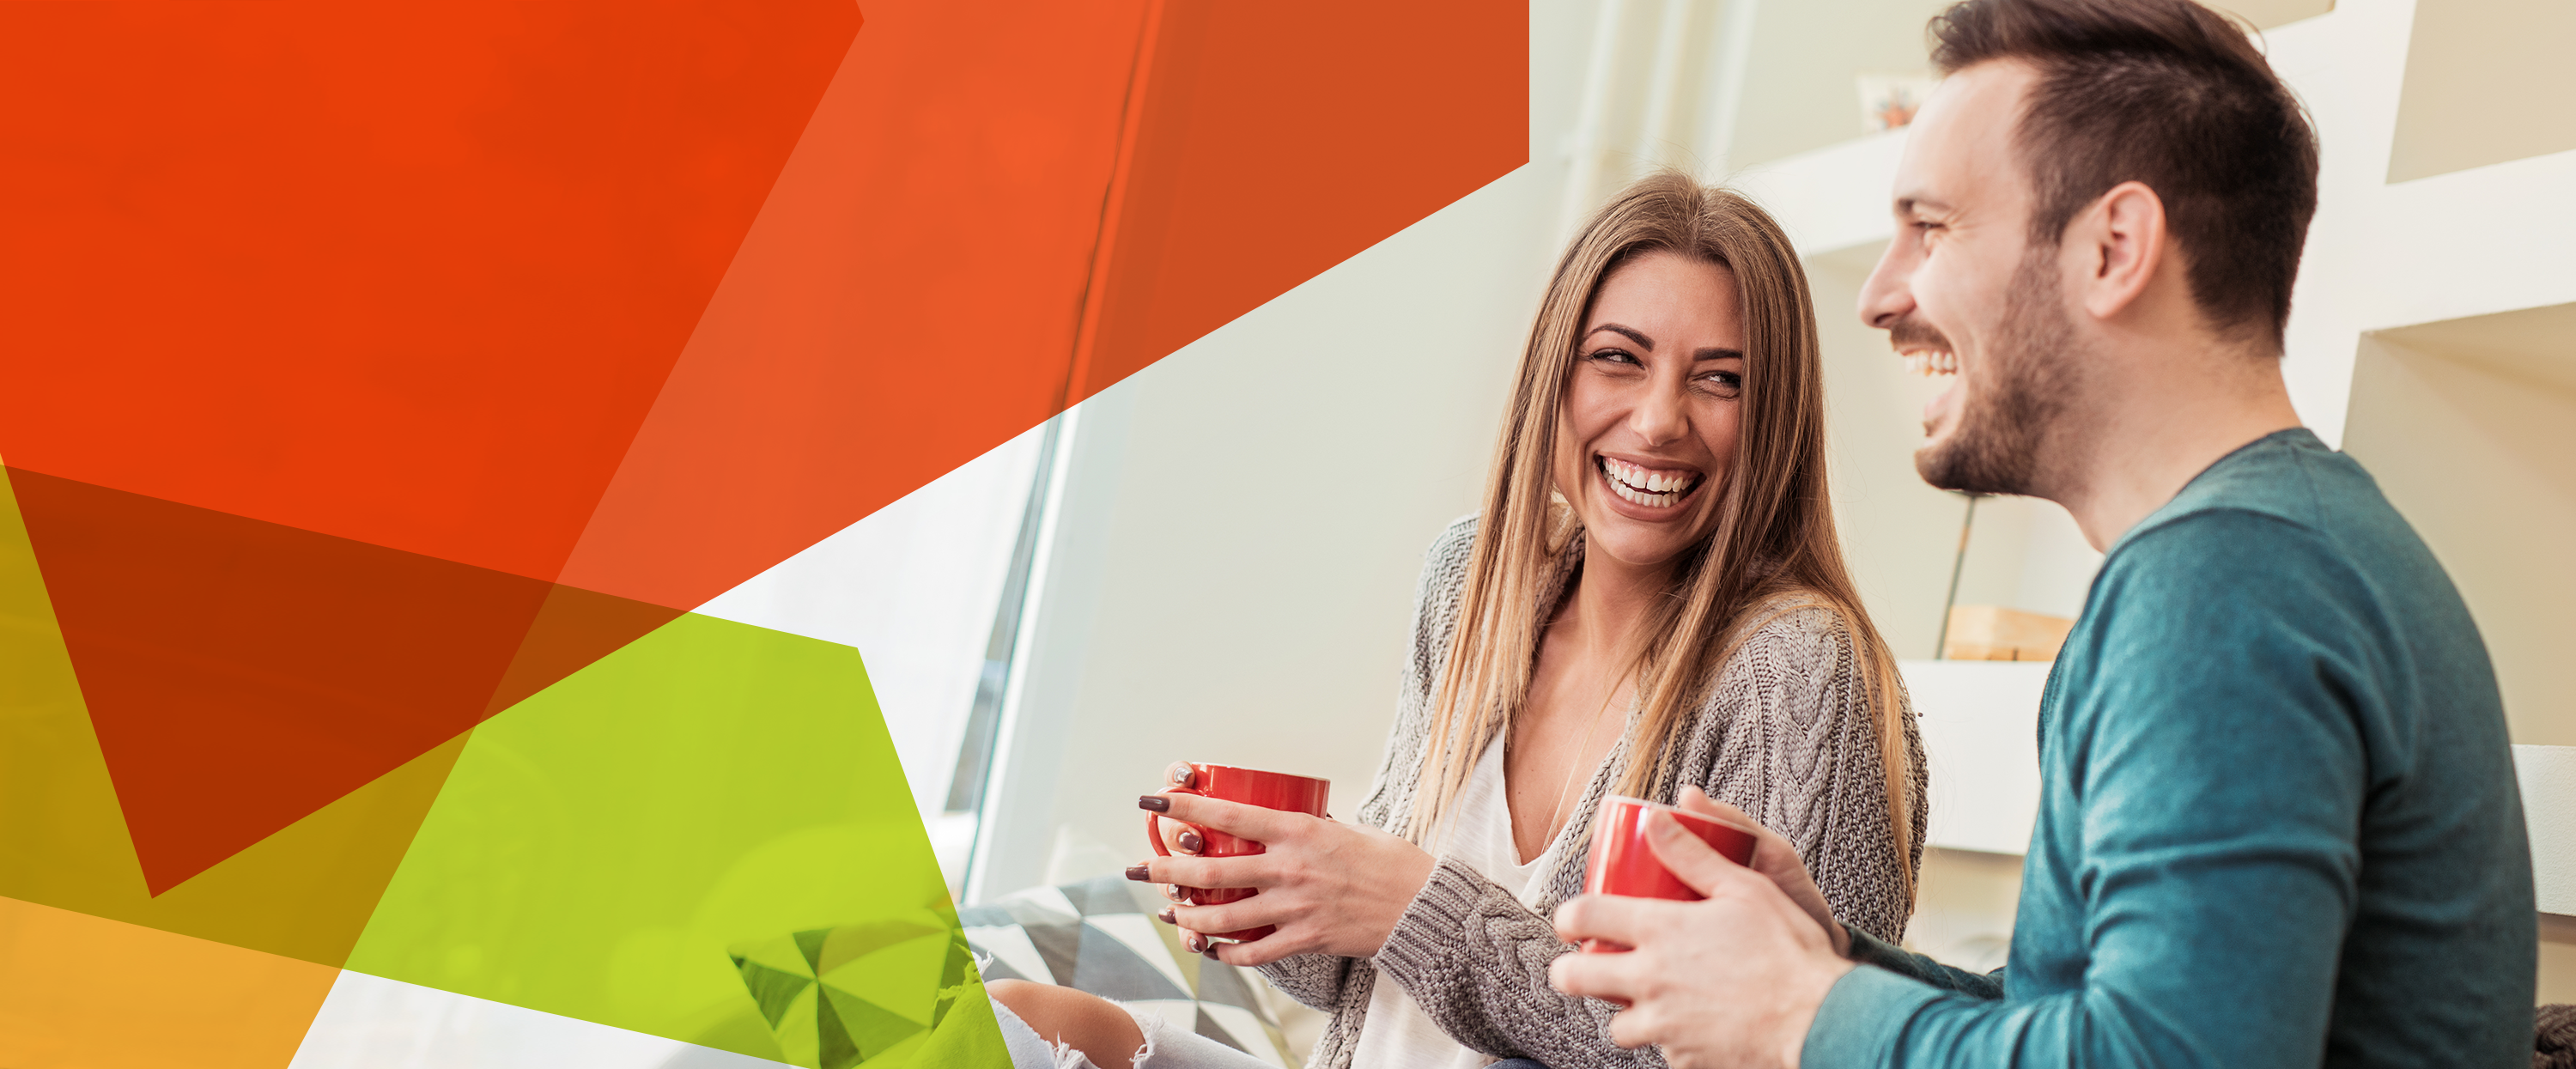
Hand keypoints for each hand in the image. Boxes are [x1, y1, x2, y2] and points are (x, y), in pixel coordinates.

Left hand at [1129, 791, 1433, 966]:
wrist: (1423, 907)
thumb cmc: (1389, 862)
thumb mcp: (1345, 829)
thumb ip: (1305, 830)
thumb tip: (1275, 825)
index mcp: (1298, 830)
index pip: (1229, 814)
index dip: (1185, 806)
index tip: (1154, 801)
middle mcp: (1290, 868)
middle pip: (1211, 871)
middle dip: (1166, 870)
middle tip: (1140, 868)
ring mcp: (1295, 908)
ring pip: (1222, 918)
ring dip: (1187, 918)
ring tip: (1171, 914)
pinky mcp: (1305, 939)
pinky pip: (1252, 953)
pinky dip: (1226, 954)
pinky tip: (1212, 949)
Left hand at [1548, 807, 1854, 1068]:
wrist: (1821, 1019)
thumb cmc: (1788, 949)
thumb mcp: (1744, 888)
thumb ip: (1693, 854)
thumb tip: (1656, 819)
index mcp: (1661, 931)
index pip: (1584, 916)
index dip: (1566, 916)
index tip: (1569, 920)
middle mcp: (1652, 979)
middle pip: (1575, 978)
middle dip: (1568, 972)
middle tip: (1578, 967)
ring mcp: (1665, 1024)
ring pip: (1617, 1026)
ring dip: (1624, 1014)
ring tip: (1643, 1002)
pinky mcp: (1685, 1058)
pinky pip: (1663, 1051)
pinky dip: (1671, 1040)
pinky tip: (1693, 1027)